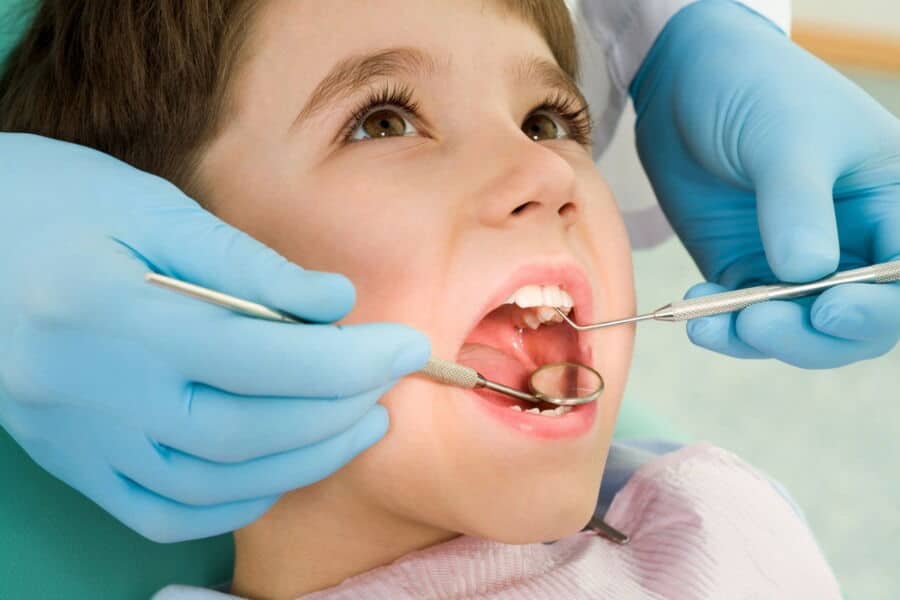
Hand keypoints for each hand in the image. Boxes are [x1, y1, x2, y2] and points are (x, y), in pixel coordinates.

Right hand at [0, 134, 429, 541]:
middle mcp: (92, 393)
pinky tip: (283, 467)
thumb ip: (247, 265)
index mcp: (111, 315)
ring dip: (304, 460)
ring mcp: (79, 440)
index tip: (404, 345)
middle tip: (390, 380)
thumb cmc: (55, 205)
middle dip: (339, 410)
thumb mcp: (152, 208)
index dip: (348, 360)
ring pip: (212, 481)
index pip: (260, 359)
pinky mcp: (74, 462)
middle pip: (246, 428)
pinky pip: (164, 510)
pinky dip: (237, 498)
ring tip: (360, 423)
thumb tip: (336, 305)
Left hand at [631, 0, 899, 367]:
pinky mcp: (748, 270)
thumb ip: (798, 205)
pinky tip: (698, 315)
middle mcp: (855, 241)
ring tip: (714, 324)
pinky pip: (746, 317)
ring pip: (802, 330)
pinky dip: (725, 326)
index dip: (878, 305)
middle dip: (814, 333)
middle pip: (858, 320)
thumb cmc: (755, 90)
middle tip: (759, 323)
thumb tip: (807, 273)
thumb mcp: (784, 137)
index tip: (831, 308)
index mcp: (892, 202)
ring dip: (762, 338)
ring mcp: (800, 262)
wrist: (687, 82)